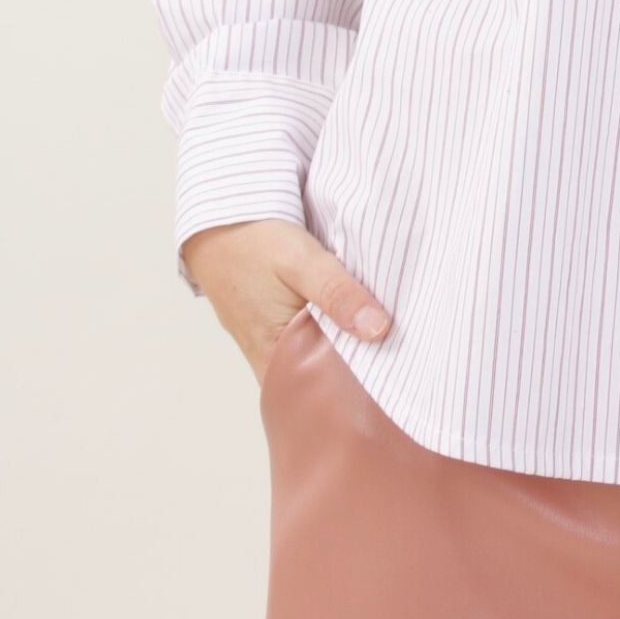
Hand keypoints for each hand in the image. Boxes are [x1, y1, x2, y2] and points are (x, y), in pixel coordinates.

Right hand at [179, 219, 392, 385]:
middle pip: (320, 382)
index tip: (395, 389)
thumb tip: (378, 330)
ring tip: (388, 351)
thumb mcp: (302, 262)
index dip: (356, 395)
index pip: (320, 396)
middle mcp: (269, 360)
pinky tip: (357, 327)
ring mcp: (271, 345)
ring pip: (315, 362)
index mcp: (272, 357)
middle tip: (400, 371)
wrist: (219, 222)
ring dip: (344, 355)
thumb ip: (338, 294)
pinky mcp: (276, 328)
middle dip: (355, 379)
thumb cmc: (255, 243)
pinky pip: (308, 343)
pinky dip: (330, 338)